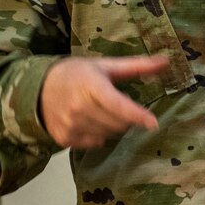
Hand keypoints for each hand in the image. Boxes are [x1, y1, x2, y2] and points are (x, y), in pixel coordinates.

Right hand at [39, 55, 169, 147]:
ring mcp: (70, 125)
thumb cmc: (77, 74)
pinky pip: (96, 142)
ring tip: (103, 110)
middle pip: (118, 123)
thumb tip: (166, 61)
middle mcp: (79, 108)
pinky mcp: (64, 139)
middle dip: (127, 116)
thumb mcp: (106, 65)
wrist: (38, 88)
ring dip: (114, 125)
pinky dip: (100, 134)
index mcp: (91, 86)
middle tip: (118, 103)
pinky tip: (92, 120)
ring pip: (109, 134)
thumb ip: (137, 66)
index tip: (154, 124)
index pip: (118, 105)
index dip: (137, 115)